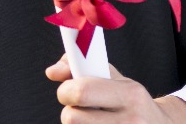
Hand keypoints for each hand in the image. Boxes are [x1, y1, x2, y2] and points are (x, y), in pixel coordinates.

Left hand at [46, 56, 185, 122]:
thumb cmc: (132, 102)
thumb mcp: (115, 79)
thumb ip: (81, 67)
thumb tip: (52, 72)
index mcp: (130, 94)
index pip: (81, 91)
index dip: (65, 90)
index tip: (66, 91)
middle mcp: (132, 121)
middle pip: (72, 117)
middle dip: (69, 110)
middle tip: (79, 108)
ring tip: (93, 120)